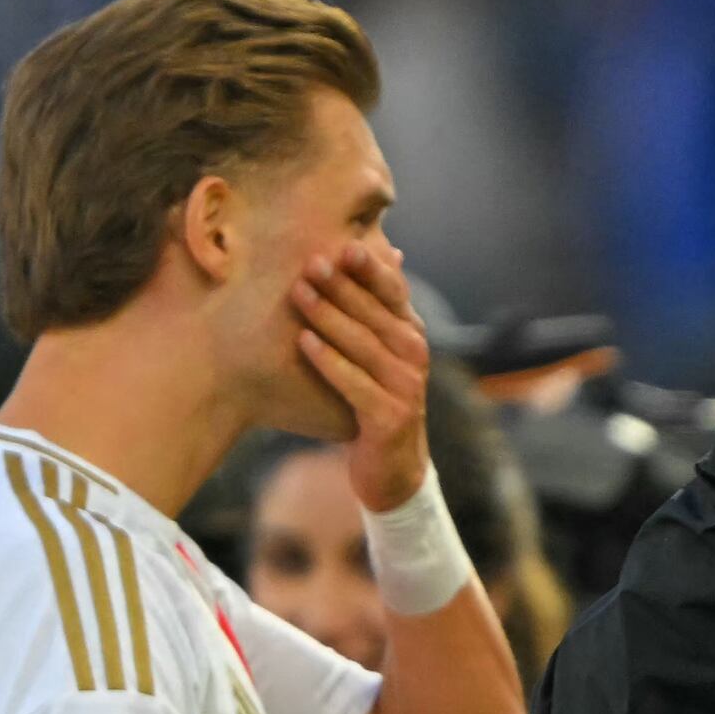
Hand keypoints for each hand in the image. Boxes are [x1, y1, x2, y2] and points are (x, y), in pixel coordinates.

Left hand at [296, 239, 437, 505]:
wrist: (394, 467)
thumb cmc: (378, 399)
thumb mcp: (384, 351)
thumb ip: (383, 308)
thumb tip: (395, 253)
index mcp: (412, 335)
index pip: (394, 294)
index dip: (371, 270)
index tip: (344, 246)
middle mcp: (415, 357)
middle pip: (375, 315)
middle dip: (342, 287)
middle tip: (310, 263)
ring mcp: (406, 388)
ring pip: (363, 345)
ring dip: (329, 318)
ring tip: (299, 294)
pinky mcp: (389, 417)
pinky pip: (354, 383)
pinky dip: (329, 362)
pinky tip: (304, 342)